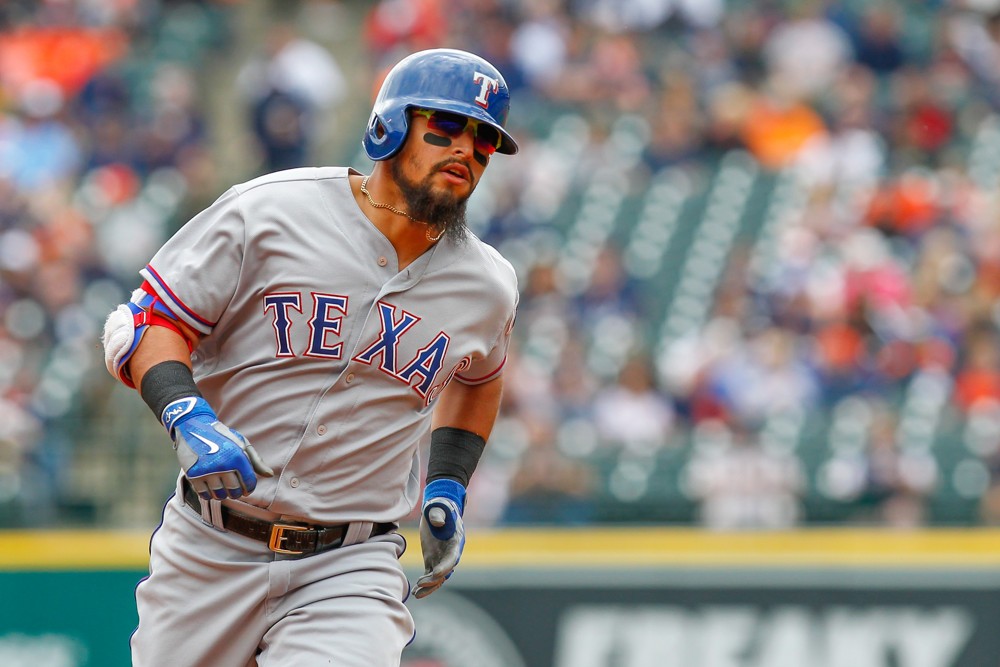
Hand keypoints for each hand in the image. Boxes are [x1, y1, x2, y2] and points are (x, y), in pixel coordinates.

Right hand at [161, 397, 273, 499]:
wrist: (193, 427)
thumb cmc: (222, 436)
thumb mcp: (241, 443)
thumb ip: (256, 460)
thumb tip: (269, 475)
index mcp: (237, 457)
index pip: (249, 483)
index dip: (249, 488)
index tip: (246, 489)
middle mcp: (223, 465)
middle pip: (234, 491)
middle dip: (236, 492)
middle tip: (234, 489)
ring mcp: (207, 471)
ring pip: (219, 495)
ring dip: (223, 494)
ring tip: (222, 488)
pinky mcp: (193, 475)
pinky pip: (204, 494)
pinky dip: (209, 494)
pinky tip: (211, 488)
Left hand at [414, 479, 465, 598]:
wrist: (439, 507)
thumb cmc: (440, 506)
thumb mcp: (438, 507)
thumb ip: (437, 514)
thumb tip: (437, 522)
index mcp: (455, 541)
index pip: (452, 558)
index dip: (445, 567)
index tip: (436, 574)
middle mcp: (450, 553)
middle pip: (445, 571)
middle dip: (434, 580)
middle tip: (421, 584)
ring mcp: (441, 557)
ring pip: (437, 577)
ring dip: (428, 586)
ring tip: (416, 594)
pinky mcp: (432, 559)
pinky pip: (429, 574)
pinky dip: (423, 584)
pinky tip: (415, 591)